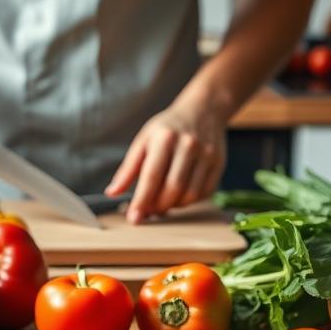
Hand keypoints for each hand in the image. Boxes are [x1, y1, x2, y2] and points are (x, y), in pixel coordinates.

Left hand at [106, 96, 225, 223]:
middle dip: (158, 207)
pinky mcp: (218, 163)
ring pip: (190, 194)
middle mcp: (188, 145)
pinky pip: (204, 193)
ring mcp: (207, 154)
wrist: (203, 111)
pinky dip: (189, 201)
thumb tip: (112, 193)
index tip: (134, 218)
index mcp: (165, 138)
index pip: (151, 176)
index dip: (142, 201)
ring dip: (174, 206)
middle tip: (148, 212)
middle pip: (173, 188)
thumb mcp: (144, 141)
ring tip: (162, 204)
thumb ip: (128, 169)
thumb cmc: (168, 129)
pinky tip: (179, 197)